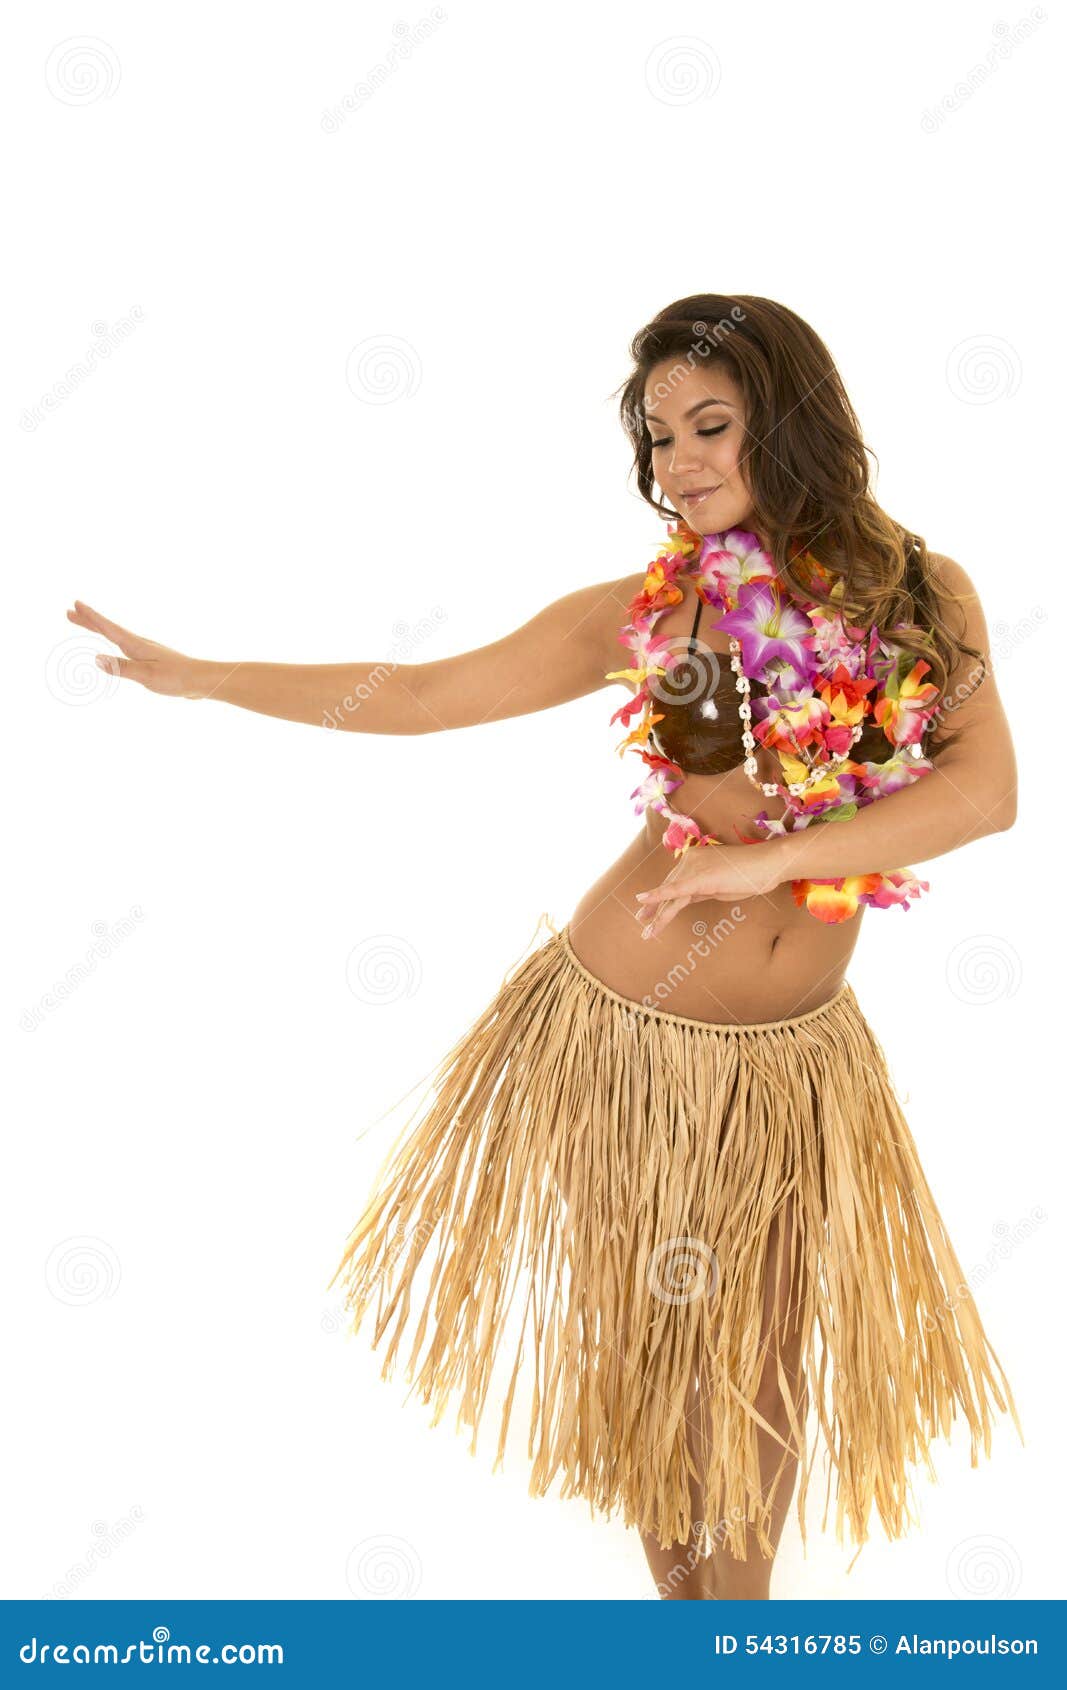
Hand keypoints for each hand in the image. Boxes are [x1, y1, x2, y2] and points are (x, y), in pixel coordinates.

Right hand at [66, 600, 207, 698]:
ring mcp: (145, 650)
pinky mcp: (151, 658)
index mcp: (136, 644)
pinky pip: (124, 646)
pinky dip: (113, 640)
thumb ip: (122, 668)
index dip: (91, 618)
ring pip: (116, 636)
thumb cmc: (176, 678)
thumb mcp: (146, 675)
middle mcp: (139, 643)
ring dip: (99, 628)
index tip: (75, 604)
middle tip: (69, 612)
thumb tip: (96, 659)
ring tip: (86, 624)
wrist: (201, 680)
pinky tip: (116, 646)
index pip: (108, 628)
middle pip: (108, 629)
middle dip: (89, 620)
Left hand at [634, 843, 786, 939]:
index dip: (660, 896)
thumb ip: (703, 890)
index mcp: (695, 859)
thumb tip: (690, 898)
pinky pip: (674, 890)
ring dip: (658, 914)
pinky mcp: (699, 878)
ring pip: (670, 895)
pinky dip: (657, 896)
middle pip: (668, 888)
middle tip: (641, 919)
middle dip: (654, 907)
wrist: (767, 864)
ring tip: (647, 932)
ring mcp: (693, 868)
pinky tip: (642, 901)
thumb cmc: (751, 874)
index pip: (674, 881)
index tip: (648, 909)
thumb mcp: (721, 885)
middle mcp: (690, 860)